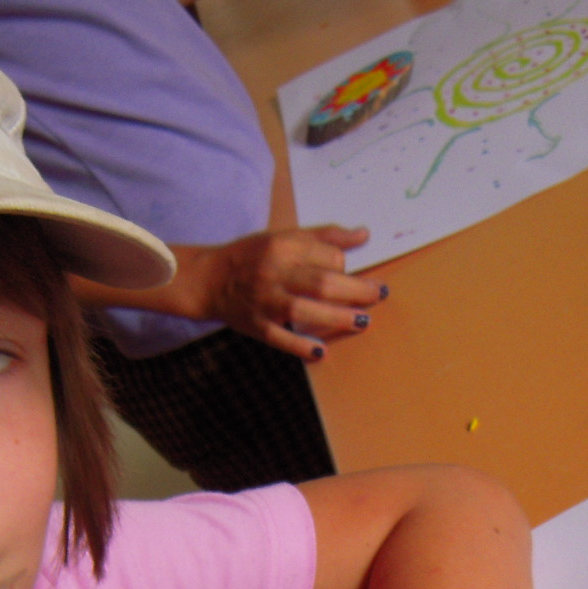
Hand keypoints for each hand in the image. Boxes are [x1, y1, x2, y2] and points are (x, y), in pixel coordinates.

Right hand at [178, 226, 384, 359]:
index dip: (343, 265)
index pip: (326, 256)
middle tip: (377, 295)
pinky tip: (321, 352)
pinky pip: (281, 338)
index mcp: (283, 247)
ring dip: (337, 318)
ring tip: (362, 322)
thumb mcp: (286, 237)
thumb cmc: (253, 256)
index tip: (347, 273)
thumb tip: (364, 236)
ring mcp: (265, 302)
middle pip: (322, 283)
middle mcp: (274, 273)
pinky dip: (301, 346)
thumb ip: (326, 236)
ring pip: (304, 310)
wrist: (210, 279)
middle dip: (355, 291)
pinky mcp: (257, 326)